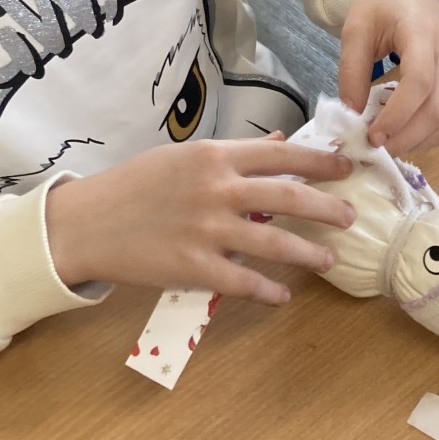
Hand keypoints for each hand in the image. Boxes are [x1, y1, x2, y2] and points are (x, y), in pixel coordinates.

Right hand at [44, 134, 354, 304]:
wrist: (87, 222)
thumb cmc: (135, 185)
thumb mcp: (183, 156)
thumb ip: (232, 153)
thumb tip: (277, 143)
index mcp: (215, 156)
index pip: (281, 154)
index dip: (319, 161)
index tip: (347, 167)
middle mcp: (217, 190)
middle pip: (288, 197)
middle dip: (326, 208)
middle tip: (351, 216)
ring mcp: (207, 230)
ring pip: (274, 243)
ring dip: (308, 253)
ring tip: (329, 258)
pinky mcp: (194, 268)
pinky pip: (243, 282)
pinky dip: (268, 291)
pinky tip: (282, 296)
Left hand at [338, 0, 438, 153]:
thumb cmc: (380, 0)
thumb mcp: (355, 28)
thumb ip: (352, 71)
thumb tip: (352, 116)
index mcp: (421, 33)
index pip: (420, 82)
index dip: (397, 115)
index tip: (372, 135)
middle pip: (438, 109)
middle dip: (405, 136)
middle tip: (374, 146)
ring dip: (419, 140)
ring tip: (388, 141)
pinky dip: (431, 134)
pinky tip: (405, 132)